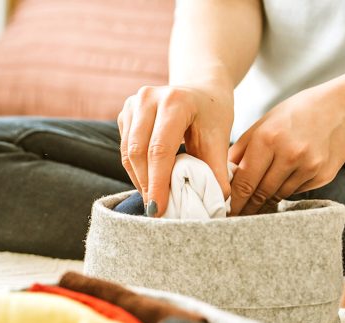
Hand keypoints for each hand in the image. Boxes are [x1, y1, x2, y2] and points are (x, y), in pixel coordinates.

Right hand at [118, 84, 233, 216]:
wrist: (202, 91)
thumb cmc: (212, 115)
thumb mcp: (220, 139)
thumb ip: (217, 170)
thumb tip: (217, 203)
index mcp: (175, 100)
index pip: (160, 149)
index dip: (158, 182)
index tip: (159, 209)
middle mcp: (148, 98)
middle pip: (138, 152)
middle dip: (146, 185)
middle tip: (156, 210)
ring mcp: (133, 104)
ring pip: (127, 153)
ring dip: (139, 180)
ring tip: (153, 199)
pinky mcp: (125, 114)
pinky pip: (124, 149)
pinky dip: (135, 170)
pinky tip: (149, 182)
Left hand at [228, 83, 344, 214]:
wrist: (341, 108)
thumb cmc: (294, 115)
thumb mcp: (262, 124)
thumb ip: (240, 151)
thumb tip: (222, 176)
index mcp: (268, 139)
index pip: (245, 181)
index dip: (234, 201)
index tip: (225, 211)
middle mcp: (290, 154)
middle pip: (261, 193)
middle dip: (247, 207)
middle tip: (236, 216)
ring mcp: (309, 166)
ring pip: (279, 195)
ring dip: (266, 200)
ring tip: (256, 203)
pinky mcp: (324, 175)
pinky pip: (297, 192)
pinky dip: (287, 190)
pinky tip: (285, 180)